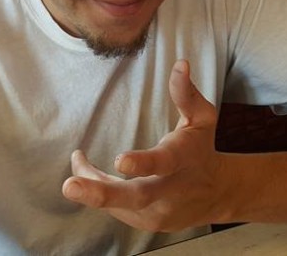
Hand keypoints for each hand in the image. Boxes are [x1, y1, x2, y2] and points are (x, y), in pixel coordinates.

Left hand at [61, 60, 228, 231]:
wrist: (216, 194)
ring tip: (75, 167)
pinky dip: (97, 192)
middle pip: (135, 196)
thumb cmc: (201, 148)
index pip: (164, 162)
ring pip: (118, 205)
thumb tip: (180, 63)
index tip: (120, 160)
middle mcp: (170, 190)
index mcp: (183, 159)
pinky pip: (115, 209)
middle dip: (100, 193)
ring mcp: (157, 211)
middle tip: (70, 186)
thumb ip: (186, 94)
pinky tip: (84, 176)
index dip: (143, 163)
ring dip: (90, 187)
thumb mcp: (202, 119)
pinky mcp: (145, 223)